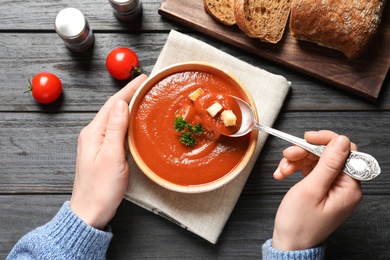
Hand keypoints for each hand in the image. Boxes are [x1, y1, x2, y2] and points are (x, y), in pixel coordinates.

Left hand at [70, 74, 147, 229]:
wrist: (90, 212)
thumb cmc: (101, 189)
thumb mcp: (111, 156)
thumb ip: (115, 129)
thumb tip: (121, 104)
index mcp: (93, 133)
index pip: (113, 104)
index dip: (129, 90)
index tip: (143, 79)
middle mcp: (93, 134)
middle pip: (113, 108)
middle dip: (129, 94)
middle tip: (147, 85)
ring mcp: (97, 143)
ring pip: (115, 118)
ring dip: (128, 105)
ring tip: (143, 97)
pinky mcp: (103, 151)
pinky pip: (115, 129)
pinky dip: (126, 120)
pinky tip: (134, 120)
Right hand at [271, 130, 361, 250]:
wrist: (289, 243)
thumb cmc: (299, 223)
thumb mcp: (311, 189)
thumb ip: (328, 163)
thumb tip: (341, 141)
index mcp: (349, 187)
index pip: (345, 151)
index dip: (326, 141)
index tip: (307, 137)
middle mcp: (344, 186)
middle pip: (327, 154)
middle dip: (305, 152)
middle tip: (288, 155)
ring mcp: (332, 187)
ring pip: (316, 160)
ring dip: (297, 161)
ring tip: (282, 169)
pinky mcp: (321, 188)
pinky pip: (310, 169)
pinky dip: (296, 168)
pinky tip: (283, 173)